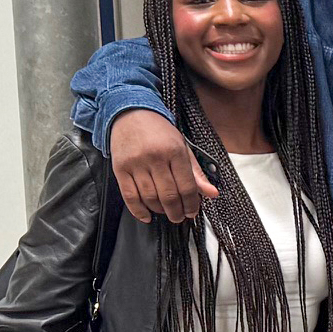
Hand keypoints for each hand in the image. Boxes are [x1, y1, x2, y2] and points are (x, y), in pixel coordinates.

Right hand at [110, 108, 216, 222]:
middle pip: (169, 195)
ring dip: (160, 211)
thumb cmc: (159, 132)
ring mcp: (136, 164)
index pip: (187, 186)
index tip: (193, 212)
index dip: (192, 204)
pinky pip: (129, 196)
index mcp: (175, 151)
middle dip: (177, 212)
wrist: (130, 114)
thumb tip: (212, 194)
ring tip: (166, 212)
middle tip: (180, 217)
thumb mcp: (182, 147)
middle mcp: (155, 158)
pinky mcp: (119, 169)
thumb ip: (196, 172)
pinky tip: (146, 216)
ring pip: (150, 197)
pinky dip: (138, 210)